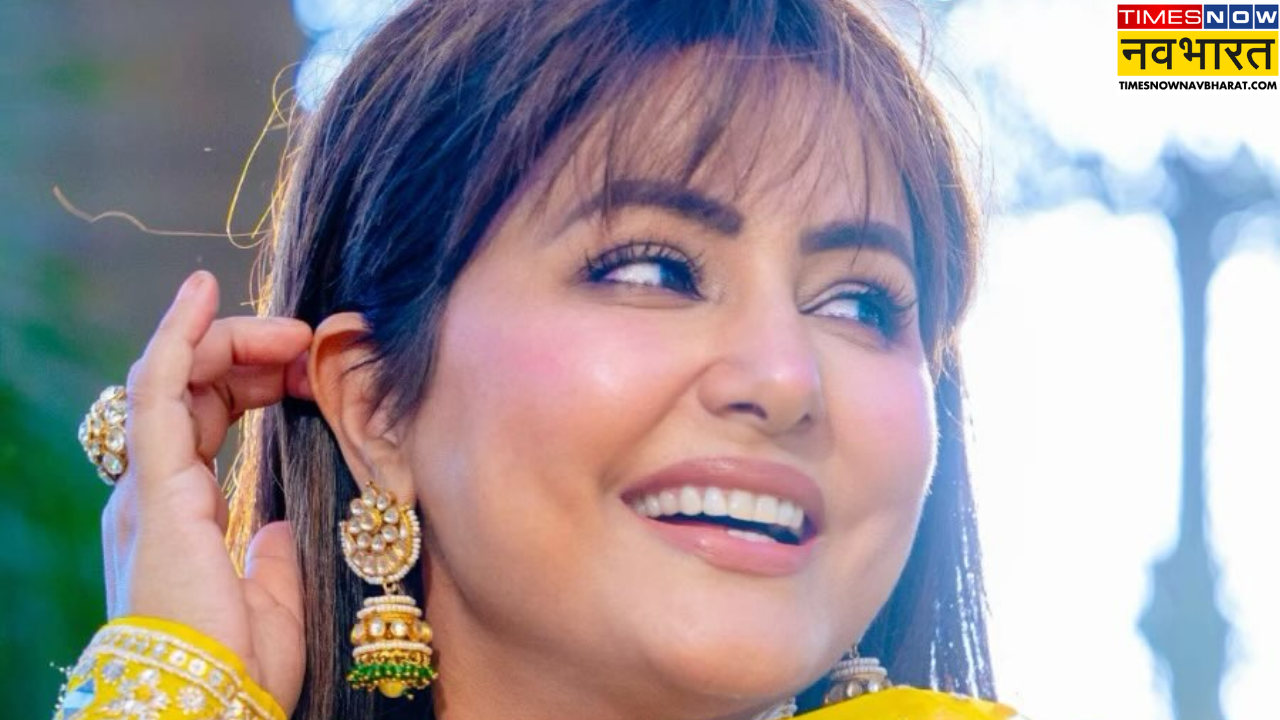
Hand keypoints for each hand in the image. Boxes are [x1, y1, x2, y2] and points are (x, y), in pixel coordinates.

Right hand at [101, 269, 313, 713]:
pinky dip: (180, 337)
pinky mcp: (156, 488)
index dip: (252, 382)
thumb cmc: (242, 667)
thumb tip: (284, 521)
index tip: (305, 366)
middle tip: (307, 339)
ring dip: (231, 341)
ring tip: (288, 327)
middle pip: (192, 391)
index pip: (206, 420)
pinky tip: (202, 293)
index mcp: (179, 515)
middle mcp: (155, 494)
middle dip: (249, 353)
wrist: (211, 707)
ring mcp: (150, 488)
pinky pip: (158, 393)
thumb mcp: (276, 594)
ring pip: (176, 380)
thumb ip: (274, 550)